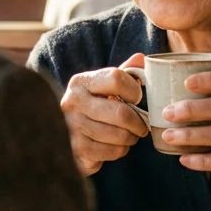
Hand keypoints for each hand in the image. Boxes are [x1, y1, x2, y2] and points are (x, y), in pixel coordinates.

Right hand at [59, 53, 149, 176]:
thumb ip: (125, 71)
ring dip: (131, 137)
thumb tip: (142, 59)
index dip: (134, 89)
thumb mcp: (105, 85)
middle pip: (121, 113)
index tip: (137, 98)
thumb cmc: (95, 105)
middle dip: (139, 122)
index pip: (116, 78)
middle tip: (142, 125)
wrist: (67, 134)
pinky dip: (121, 149)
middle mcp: (73, 102)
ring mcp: (73, 127)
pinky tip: (117, 144)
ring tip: (130, 134)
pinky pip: (113, 151)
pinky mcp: (78, 150)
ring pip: (119, 135)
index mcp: (80, 82)